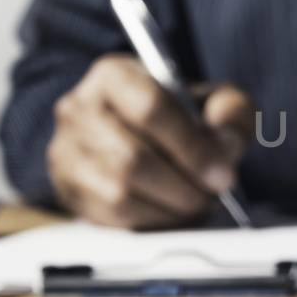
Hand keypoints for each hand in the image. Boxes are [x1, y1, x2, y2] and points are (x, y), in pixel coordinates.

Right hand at [46, 54, 253, 227]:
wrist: (137, 136)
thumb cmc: (178, 116)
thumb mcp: (211, 101)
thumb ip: (230, 112)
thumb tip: (225, 143)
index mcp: (114, 75)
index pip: (151, 108)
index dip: (192, 147)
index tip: (222, 174)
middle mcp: (79, 108)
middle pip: (133, 158)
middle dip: (183, 185)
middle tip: (212, 195)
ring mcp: (66, 150)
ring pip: (120, 193)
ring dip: (169, 208)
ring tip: (196, 204)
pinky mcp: (67, 188)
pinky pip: (110, 217)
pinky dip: (150, 222)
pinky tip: (172, 214)